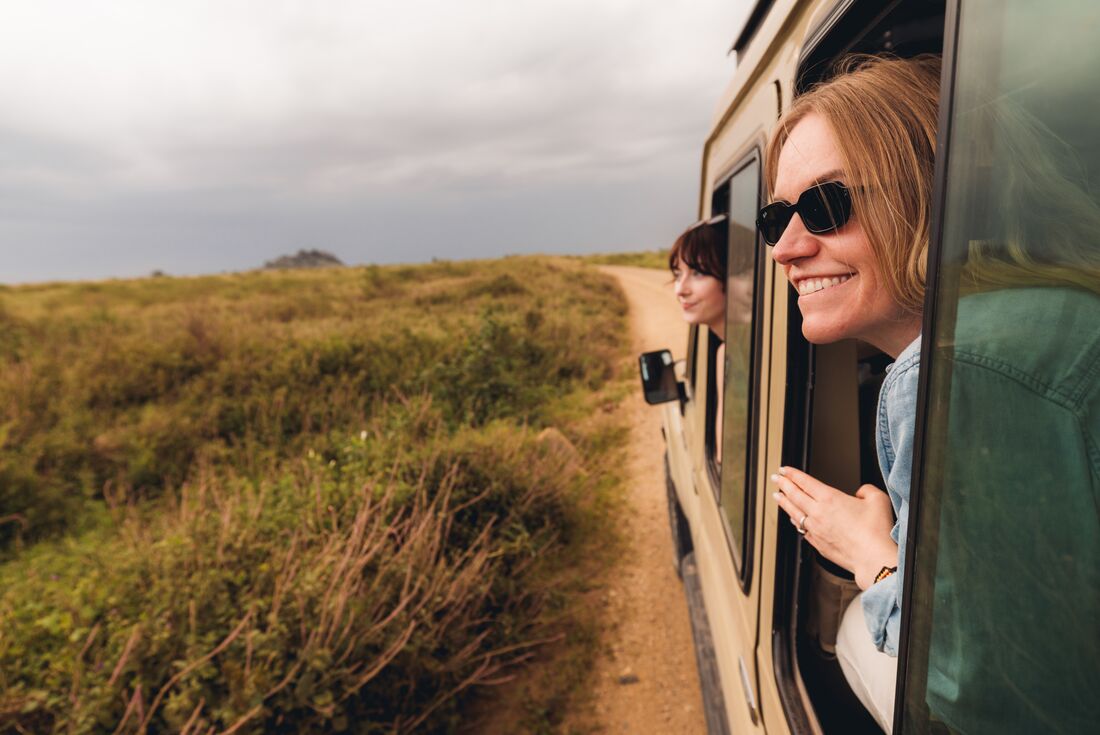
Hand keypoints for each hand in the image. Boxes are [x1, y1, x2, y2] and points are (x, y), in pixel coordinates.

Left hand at [771, 466, 897, 589]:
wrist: (873, 559)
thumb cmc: (876, 532)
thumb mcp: (878, 499)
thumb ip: (866, 490)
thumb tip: (860, 493)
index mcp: (830, 499)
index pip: (805, 482)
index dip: (792, 474)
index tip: (784, 469)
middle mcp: (818, 513)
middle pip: (794, 495)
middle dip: (783, 484)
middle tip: (775, 478)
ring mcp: (816, 530)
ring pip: (794, 512)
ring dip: (784, 502)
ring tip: (778, 497)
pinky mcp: (818, 544)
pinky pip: (802, 529)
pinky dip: (796, 521)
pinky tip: (795, 519)